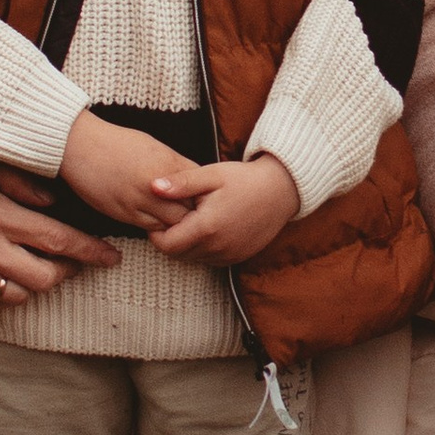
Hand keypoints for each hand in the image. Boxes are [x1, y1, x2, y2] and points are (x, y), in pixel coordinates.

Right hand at [0, 141, 112, 310]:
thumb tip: (55, 206)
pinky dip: (4, 297)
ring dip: (35, 284)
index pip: (59, 241)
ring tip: (38, 267)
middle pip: (45, 278)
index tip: (111, 257)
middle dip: (67, 272)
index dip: (91, 252)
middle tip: (71, 261)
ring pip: (18, 296)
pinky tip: (5, 279)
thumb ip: (22, 186)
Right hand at [61, 111, 193, 227]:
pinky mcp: (125, 214)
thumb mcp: (153, 146)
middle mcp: (157, 185)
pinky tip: (155, 219)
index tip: (201, 194)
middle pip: (190, 209)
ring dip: (175, 222)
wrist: (80, 146)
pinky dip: (157, 226)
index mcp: (168, 163)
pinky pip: (151, 228)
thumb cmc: (116, 142)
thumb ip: (175, 165)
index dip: (203, 192)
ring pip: (172, 224)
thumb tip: (193, 179)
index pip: (200, 186)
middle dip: (193, 211)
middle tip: (191, 211)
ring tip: (173, 216)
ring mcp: (140, 201)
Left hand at [143, 153, 301, 263]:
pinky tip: (209, 228)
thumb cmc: (245, 179)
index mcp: (207, 227)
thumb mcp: (211, 175)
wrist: (282, 190)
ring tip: (193, 220)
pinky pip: (210, 260)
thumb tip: (153, 186)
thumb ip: (181, 183)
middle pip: (177, 255)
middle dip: (170, 239)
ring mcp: (229, 255)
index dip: (156, 233)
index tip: (160, 216)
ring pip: (193, 259)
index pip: (166, 245)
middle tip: (175, 216)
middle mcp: (217, 247)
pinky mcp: (238, 258)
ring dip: (187, 245)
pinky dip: (203, 248)